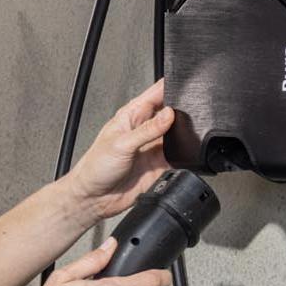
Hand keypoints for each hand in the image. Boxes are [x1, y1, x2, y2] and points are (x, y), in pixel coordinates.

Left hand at [67, 80, 174, 223]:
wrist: (94, 198)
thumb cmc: (96, 167)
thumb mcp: (121, 144)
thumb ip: (147, 129)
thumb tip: (169, 114)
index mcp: (132, 116)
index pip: (155, 93)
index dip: (170, 86)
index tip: (185, 87)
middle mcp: (144, 129)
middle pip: (171, 111)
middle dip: (182, 110)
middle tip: (191, 113)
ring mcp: (153, 146)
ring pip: (177, 133)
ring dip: (184, 133)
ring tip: (186, 133)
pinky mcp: (159, 164)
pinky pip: (178, 155)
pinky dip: (184, 154)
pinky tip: (184, 153)